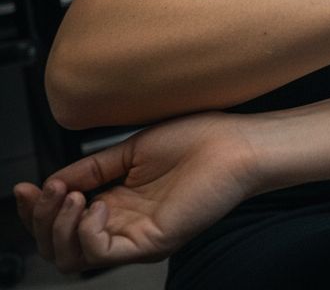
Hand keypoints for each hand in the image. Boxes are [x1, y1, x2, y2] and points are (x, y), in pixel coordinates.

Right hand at [12, 112, 258, 273]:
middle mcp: (124, 225)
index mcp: (118, 204)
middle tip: (46, 191)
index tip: (24, 188)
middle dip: (39, 219)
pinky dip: (86, 231)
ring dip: (58, 227)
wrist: (237, 143)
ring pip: (72, 257)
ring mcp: (138, 237)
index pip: (62, 223)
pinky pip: (102, 253)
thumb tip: (51, 180)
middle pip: (59, 246)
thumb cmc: (199, 140)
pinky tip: (98, 203)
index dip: (35, 210)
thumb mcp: (131, 150)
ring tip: (71, 195)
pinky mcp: (152, 242)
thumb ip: (91, 169)